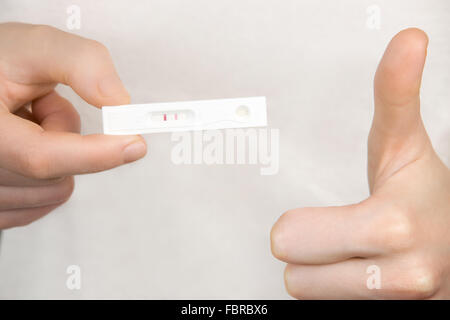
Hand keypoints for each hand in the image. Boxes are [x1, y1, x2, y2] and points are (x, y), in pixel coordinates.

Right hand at [0, 23, 146, 228]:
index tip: (133, 145)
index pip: (41, 157)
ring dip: (58, 154)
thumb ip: (81, 65)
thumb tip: (118, 101)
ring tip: (27, 121)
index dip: (94, 154)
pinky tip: (26, 145)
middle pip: (57, 174)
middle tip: (39, 104)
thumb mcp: (36, 47)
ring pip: (55, 191)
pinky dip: (49, 176)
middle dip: (64, 134)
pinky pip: (43, 204)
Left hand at [271, 28, 449, 298]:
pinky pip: (334, 313)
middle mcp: (403, 276)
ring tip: (357, 255)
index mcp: (391, 225)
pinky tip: (363, 276)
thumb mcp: (403, 144)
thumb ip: (394, 95)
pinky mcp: (401, 318)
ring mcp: (404, 305)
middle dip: (310, 256)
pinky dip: (340, 298)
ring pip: (314, 299)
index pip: (291, 241)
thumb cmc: (428, 194)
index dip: (297, 229)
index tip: (310, 219)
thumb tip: (407, 41)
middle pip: (298, 279)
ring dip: (326, 280)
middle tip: (339, 236)